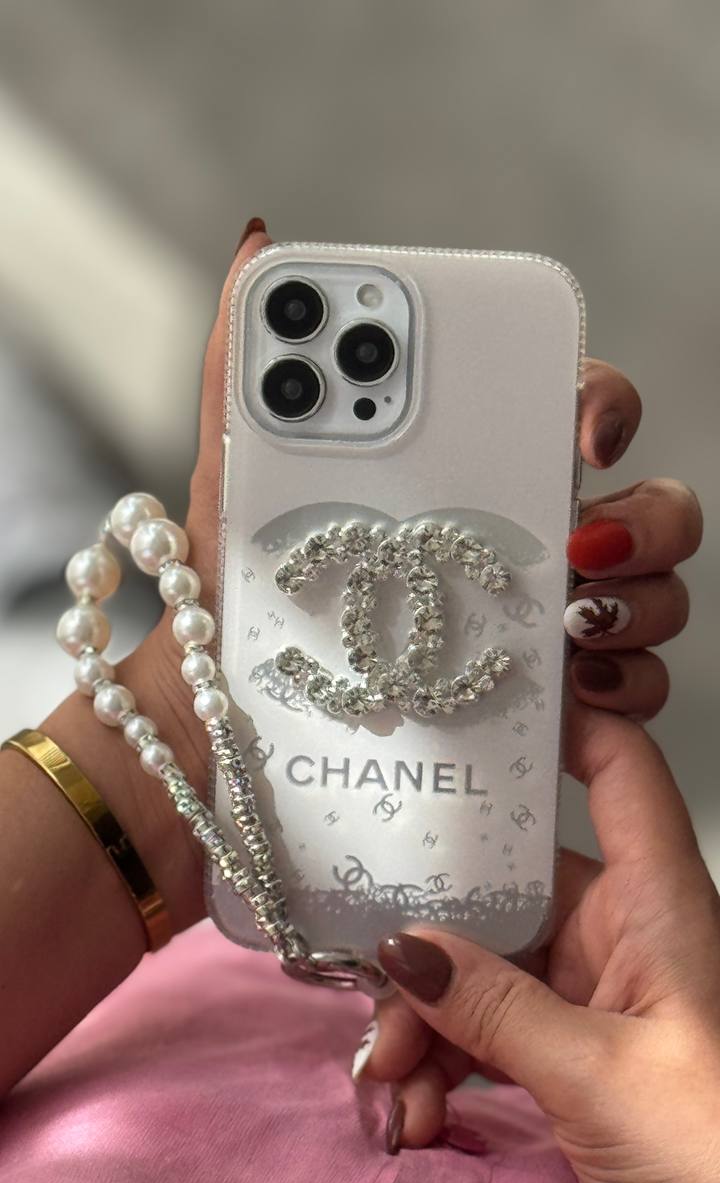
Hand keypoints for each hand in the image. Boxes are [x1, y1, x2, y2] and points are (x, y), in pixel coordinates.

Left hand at [64, 224, 699, 926]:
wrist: (230, 723)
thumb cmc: (246, 593)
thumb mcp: (235, 484)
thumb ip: (244, 369)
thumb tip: (257, 246)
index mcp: (475, 470)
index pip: (572, 406)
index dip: (603, 402)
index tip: (585, 430)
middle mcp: (528, 540)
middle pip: (646, 504)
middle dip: (647, 519)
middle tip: (585, 545)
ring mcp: (543, 625)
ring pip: (654, 596)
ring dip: (642, 608)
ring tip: (575, 634)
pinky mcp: (543, 708)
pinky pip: (628, 699)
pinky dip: (627, 704)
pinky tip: (584, 708)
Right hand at [370, 709, 719, 1182]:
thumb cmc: (716, 1153)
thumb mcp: (597, 1076)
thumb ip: (494, 1006)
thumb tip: (403, 946)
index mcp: (655, 903)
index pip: (619, 771)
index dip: (560, 722)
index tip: (476, 710)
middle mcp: (620, 931)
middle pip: (509, 888)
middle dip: (431, 941)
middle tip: (375, 991)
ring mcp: (592, 993)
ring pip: (484, 969)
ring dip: (426, 1024)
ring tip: (397, 1089)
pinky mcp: (570, 1050)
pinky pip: (490, 1031)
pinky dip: (447, 1066)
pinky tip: (421, 1114)